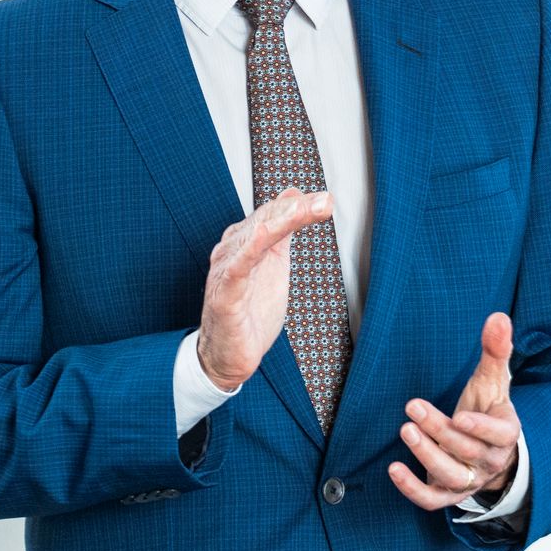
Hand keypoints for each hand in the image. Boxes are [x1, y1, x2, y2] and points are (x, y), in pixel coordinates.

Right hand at [197, 188, 333, 391]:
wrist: (230, 353)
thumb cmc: (249, 311)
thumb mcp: (275, 265)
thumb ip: (284, 232)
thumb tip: (295, 197)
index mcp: (245, 243)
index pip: (273, 214)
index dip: (300, 205)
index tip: (326, 200)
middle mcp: (232, 251)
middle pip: (266, 220)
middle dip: (296, 209)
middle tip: (324, 201)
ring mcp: (227, 271)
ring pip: (254, 238)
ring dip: (280, 221)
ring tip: (302, 209)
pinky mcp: (225, 294)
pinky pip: (238, 267)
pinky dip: (251, 248)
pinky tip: (265, 233)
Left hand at [387, 311, 520, 510]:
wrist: (488, 451)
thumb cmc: (488, 410)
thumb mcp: (493, 381)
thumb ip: (496, 350)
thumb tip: (498, 316)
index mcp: (505, 433)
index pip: (499, 434)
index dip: (481, 428)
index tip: (461, 414)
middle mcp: (488, 461)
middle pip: (467, 451)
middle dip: (440, 431)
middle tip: (413, 408)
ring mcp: (468, 480)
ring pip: (451, 475)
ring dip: (427, 455)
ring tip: (405, 430)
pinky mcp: (446, 493)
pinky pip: (431, 499)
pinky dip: (412, 489)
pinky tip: (393, 469)